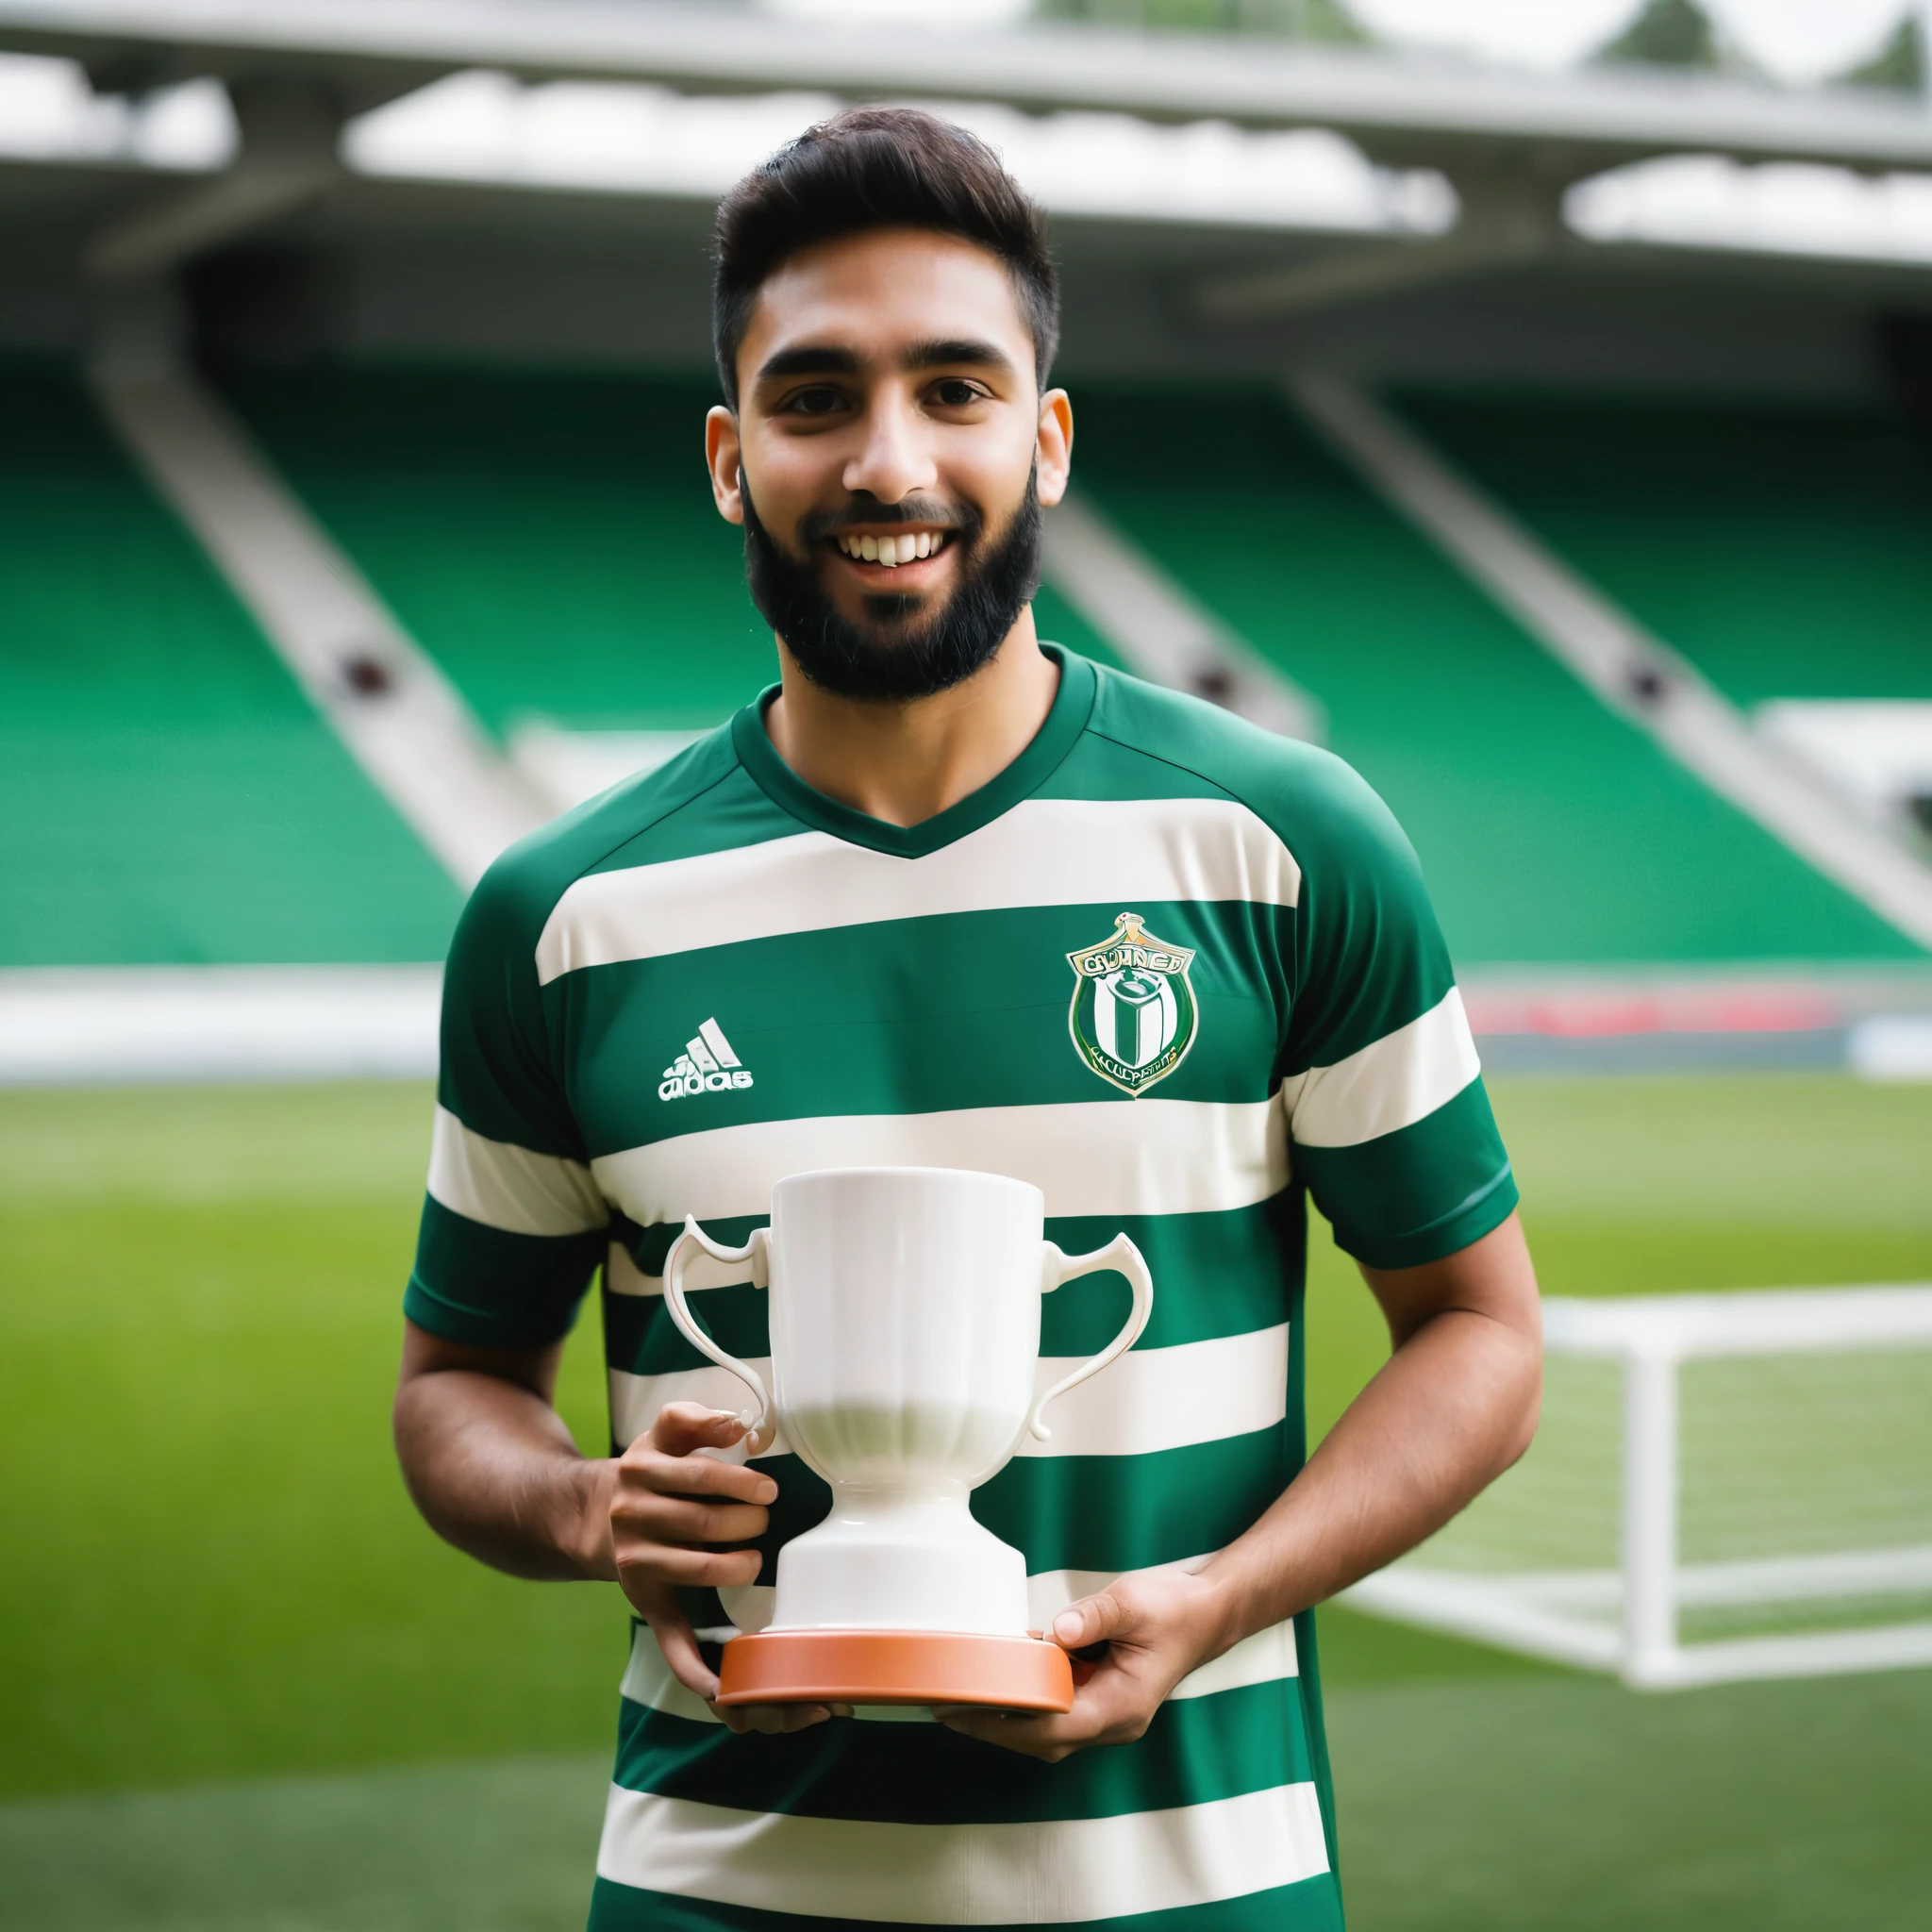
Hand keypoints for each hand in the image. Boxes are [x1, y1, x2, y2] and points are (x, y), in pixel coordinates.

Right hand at [610, 1402, 841, 1734]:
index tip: (769, 1487)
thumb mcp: (665, 1433)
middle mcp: (631, 1516)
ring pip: (696, 1570)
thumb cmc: (652, 1471)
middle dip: (747, 1521)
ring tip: (755, 1559)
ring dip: (737, 1566)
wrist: (596, 1516)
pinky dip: (694, 1668)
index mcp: (641, 1470)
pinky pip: (669, 1638)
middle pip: (703, 1522)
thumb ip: (698, 1420)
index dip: (741, 1481)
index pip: (701, 1476)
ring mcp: (636, 1563)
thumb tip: (737, 1423)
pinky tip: (721, 1688)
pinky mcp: (644, 1600)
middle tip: (764, 1519)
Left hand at [934, 1566, 1232, 1760]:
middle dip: (995, 1727)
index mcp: (1121, 1706)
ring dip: (1008, 1714)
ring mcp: (1107, 1711)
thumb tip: (1053, 1634)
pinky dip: (1029, 1694)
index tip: (962, 1714)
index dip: (1003, 1725)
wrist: (1208, 1613)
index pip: (1052, 1730)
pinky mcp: (1101, 1696)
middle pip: (1043, 1739)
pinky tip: (1004, 1671)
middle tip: (946, 1708)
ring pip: (1048, 1727)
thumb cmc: (1175, 1609)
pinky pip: (1058, 1704)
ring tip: (962, 1694)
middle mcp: (1112, 1720)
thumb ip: (1091, 1618)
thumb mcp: (1132, 1602)